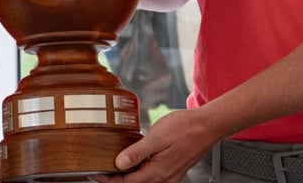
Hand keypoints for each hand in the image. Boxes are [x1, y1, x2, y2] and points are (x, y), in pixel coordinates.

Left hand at [98, 108, 217, 182]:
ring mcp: (169, 174)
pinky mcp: (172, 168)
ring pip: (143, 179)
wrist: (207, 126)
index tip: (95, 173)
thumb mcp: (156, 138)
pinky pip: (152, 174)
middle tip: (100, 170)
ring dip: (128, 174)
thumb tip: (119, 164)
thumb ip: (137, 152)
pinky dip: (139, 170)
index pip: (126, 182)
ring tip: (113, 165)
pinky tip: (134, 160)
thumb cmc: (185, 129)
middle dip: (116, 178)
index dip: (109, 179)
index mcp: (157, 173)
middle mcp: (163, 178)